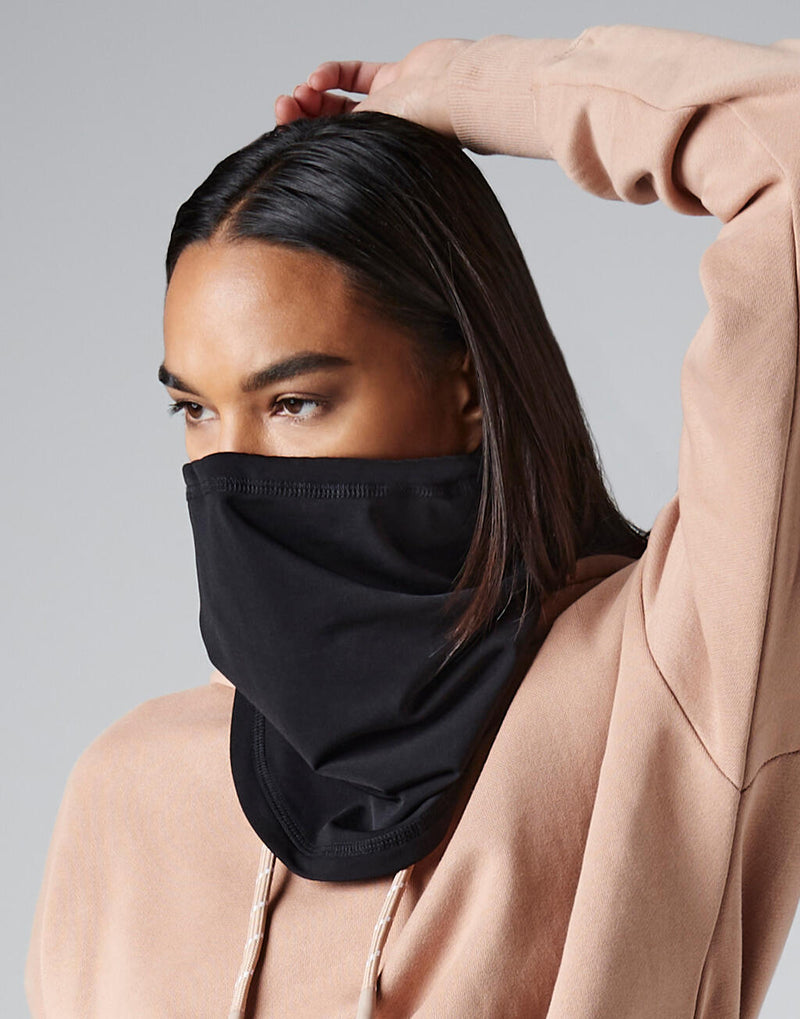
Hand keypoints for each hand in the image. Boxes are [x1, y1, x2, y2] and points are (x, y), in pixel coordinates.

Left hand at [274, 38, 474, 140]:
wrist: (457, 91)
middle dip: (303, 113)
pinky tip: (320, 77)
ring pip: (339, 101)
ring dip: (315, 94)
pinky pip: (356, 75)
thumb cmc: (422, 127)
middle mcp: (380, 138)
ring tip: (303, 90)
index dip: (300, 135)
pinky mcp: (396, 78)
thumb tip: (291, 158)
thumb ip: (333, 145)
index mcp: (373, 161)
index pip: (328, 151)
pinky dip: (333, 73)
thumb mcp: (366, 143)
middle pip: (330, 128)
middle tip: (286, 104)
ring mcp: (388, 108)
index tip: (282, 122)